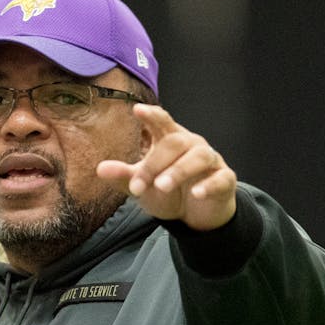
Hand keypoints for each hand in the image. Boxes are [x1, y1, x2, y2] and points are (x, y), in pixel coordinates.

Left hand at [96, 103, 236, 230]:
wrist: (194, 215)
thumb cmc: (167, 192)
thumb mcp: (142, 186)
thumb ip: (124, 177)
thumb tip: (99, 169)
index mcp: (170, 140)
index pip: (162, 121)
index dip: (152, 115)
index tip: (138, 110)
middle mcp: (192, 145)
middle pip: (175, 143)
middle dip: (154, 164)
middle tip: (137, 186)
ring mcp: (211, 161)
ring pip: (199, 157)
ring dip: (179, 171)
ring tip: (162, 186)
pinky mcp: (225, 180)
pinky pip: (220, 178)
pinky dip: (208, 185)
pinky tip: (196, 193)